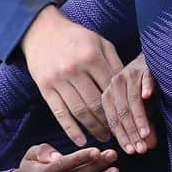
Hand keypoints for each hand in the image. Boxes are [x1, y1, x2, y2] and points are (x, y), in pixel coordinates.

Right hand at [22, 7, 122, 146]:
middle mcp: (75, 69)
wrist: (41, 31)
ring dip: (94, 128)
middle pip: (96, 103)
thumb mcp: (100, 42)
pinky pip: (60, 114)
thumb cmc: (76, 37)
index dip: (121, 106)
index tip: (130, 118)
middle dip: (109, 122)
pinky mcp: (45, 89)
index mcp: (91, 56)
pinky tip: (81, 141)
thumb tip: (128, 87)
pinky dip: (71, 130)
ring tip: (104, 137)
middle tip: (119, 134)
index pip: (111, 88)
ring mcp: (58, 80)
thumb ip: (114, 62)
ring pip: (79, 111)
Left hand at [102, 53, 157, 153]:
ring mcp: (130, 74)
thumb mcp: (140, 112)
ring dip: (140, 119)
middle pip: (122, 113)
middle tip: (141, 149)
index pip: (113, 121)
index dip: (123, 137)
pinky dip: (146, 86)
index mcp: (108, 96)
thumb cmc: (143, 91)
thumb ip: (141, 127)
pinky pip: (145, 78)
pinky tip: (148, 96)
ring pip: (132, 100)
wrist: (151, 62)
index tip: (131, 152)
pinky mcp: (145, 67)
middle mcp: (115, 85)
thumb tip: (148, 147)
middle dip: (132, 133)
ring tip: (146, 134)